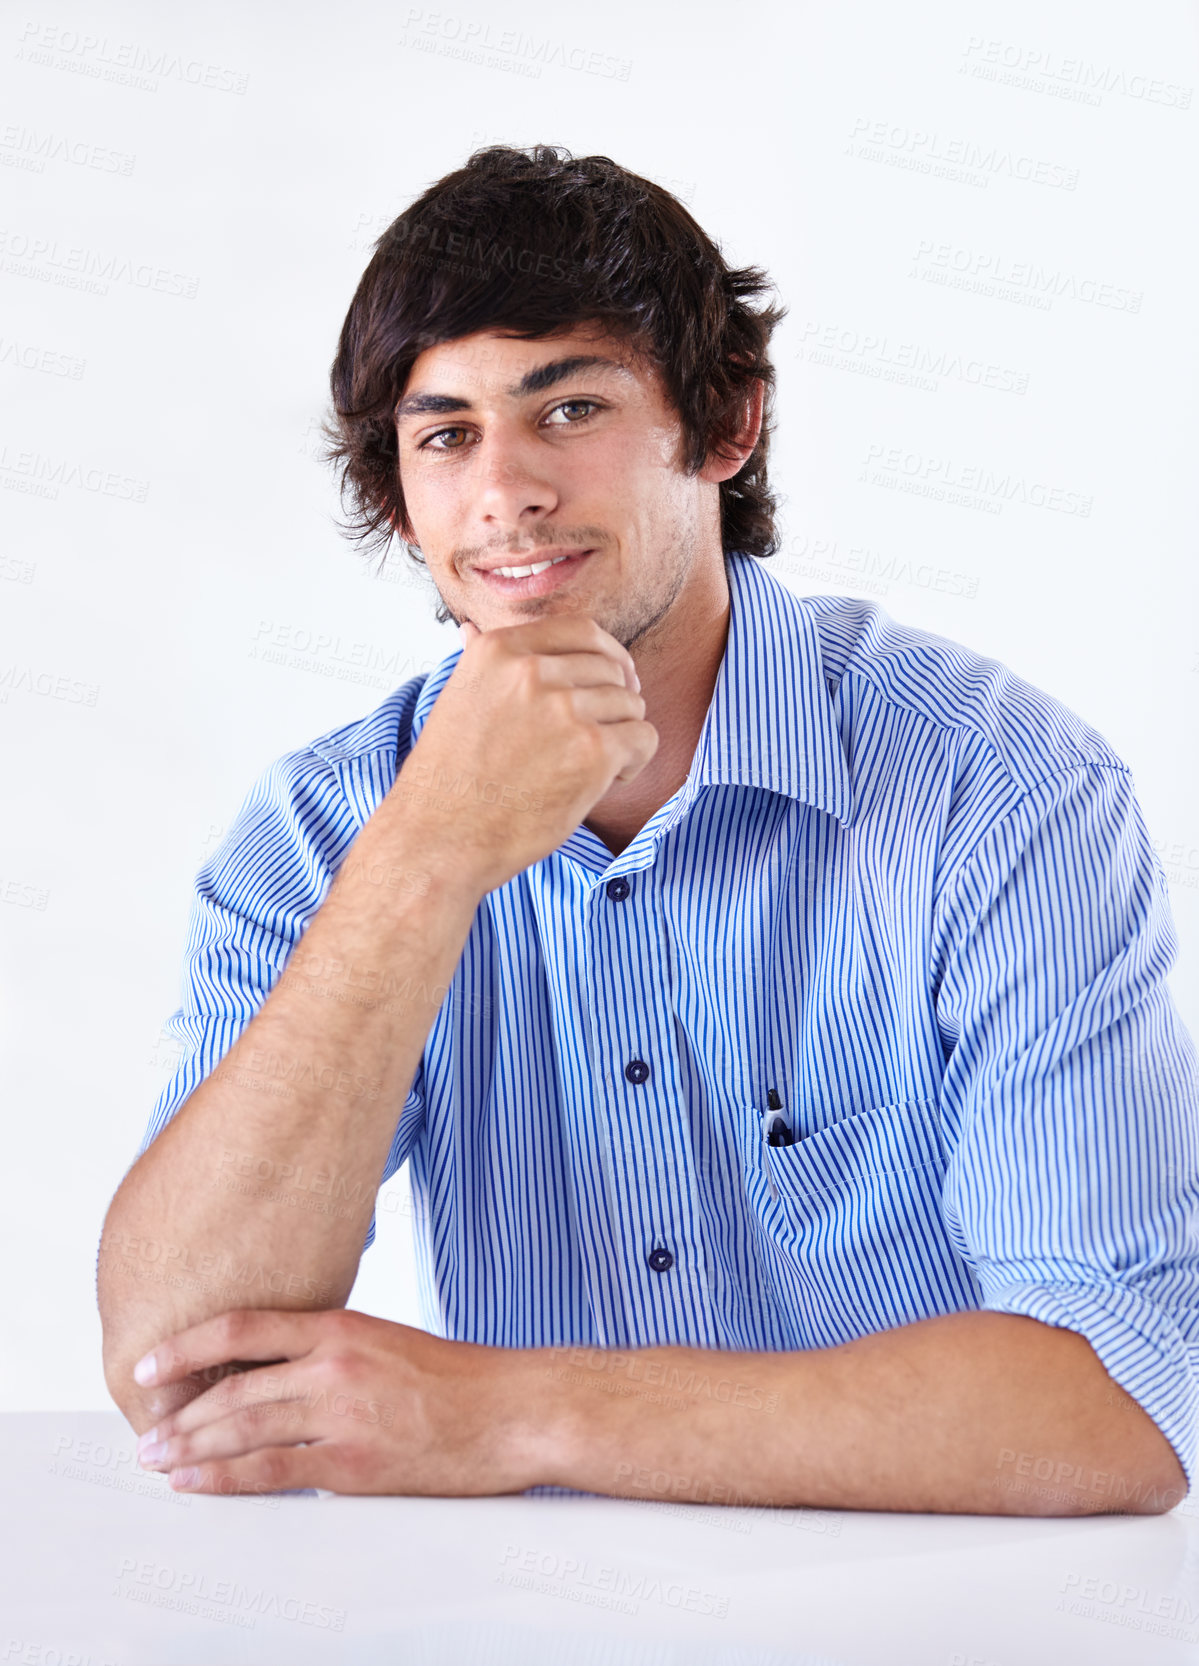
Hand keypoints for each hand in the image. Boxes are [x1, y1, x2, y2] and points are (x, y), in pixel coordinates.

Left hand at [132, 1308, 548, 1496]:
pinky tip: (198, 1483)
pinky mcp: (356, 1463)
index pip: (244, 1327)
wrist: (514, 1409)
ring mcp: (343, 1414)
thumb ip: (332, 1352)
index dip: (187, 1346)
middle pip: (234, 1386)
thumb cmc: (459, 1380)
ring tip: (158, 1461)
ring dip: (191, 1447)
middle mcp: (335, 1364)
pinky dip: (225, 1478)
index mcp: (342, 1326)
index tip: (149, 1365)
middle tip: (146, 1432)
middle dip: (180, 1412)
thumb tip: (277, 1376)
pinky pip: (274, 1471)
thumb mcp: (387, 1343)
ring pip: (244, 1427)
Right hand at [391, 613, 657, 895]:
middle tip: (598, 738)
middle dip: (616, 702)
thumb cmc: (448, 781)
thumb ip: (480, 665)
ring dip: (622, 736)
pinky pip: (644, 739)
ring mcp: (564, 709)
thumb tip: (471, 630)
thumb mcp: (456, 700)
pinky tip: (605, 781)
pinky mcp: (592, 752)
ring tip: (590, 768)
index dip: (608, 655)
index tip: (614, 679)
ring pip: (631, 705)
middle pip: (611, 669)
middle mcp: (532, 671)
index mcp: (498, 650)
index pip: (582, 631)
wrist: (439, 838)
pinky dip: (635, 761)